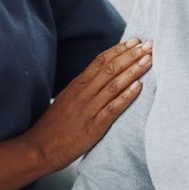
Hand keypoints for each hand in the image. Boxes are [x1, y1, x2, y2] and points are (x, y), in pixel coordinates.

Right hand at [27, 39, 151, 171]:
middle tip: (149, 45)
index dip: (119, 50)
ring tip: (148, 60)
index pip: (100, 61)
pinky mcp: (93, 127)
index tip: (135, 41)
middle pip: (110, 69)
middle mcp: (82, 93)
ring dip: (133, 71)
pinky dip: (126, 97)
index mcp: (76, 85)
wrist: (38, 149)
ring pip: (113, 85)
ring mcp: (87, 110)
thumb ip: (83, 87)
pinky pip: (112, 109)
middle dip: (131, 55)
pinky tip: (138, 87)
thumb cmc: (53, 126)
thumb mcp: (66, 99)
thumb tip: (102, 76)